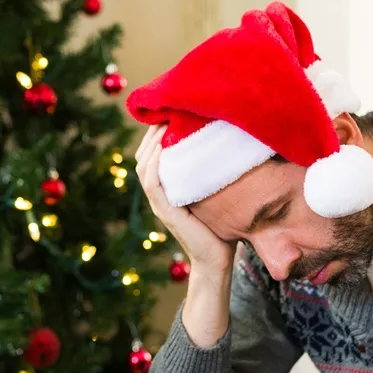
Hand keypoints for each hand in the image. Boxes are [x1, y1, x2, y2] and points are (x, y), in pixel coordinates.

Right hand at [135, 124, 235, 275]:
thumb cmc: (221, 228)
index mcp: (167, 189)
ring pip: (144, 167)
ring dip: (151, 144)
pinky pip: (152, 183)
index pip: (152, 156)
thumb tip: (229, 146)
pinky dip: (154, 164)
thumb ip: (212, 175)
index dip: (156, 134)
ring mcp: (160, 204)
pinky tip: (161, 148)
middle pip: (143, 157)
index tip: (169, 112)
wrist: (217, 261)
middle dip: (152, 132)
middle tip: (166, 111)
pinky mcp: (166, 212)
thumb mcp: (214, 195)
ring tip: (162, 123)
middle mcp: (159, 195)